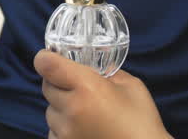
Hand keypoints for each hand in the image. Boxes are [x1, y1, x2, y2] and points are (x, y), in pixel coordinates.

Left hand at [35, 50, 171, 138]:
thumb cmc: (142, 121)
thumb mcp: (131, 86)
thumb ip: (109, 72)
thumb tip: (96, 66)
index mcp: (88, 88)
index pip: (48, 66)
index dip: (45, 58)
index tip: (50, 56)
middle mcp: (71, 109)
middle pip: (47, 87)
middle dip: (59, 82)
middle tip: (77, 85)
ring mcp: (65, 132)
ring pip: (50, 111)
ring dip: (61, 107)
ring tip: (85, 112)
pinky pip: (53, 131)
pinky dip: (63, 128)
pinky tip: (83, 128)